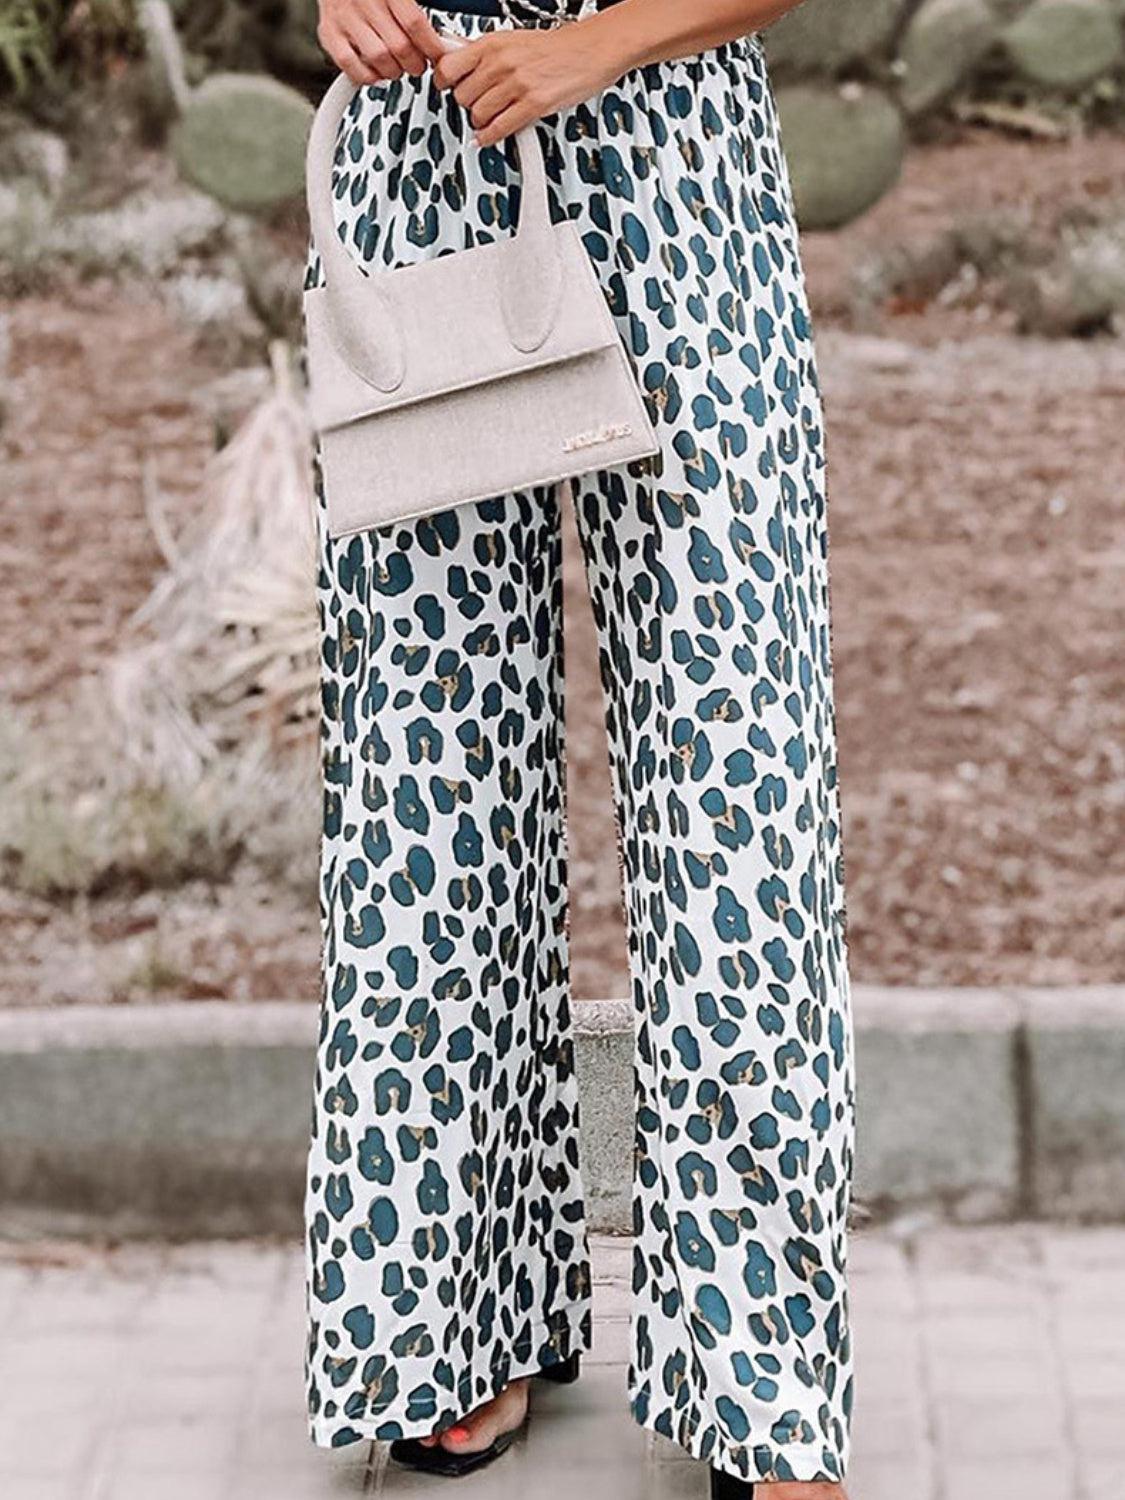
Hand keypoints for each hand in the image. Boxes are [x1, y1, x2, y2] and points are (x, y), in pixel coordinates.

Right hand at [317, 0, 445, 82]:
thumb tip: (440, 36)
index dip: (431, 47)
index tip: (438, 55)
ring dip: (394, 71)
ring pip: (379, 59)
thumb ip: (414, 9)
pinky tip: (375, 72)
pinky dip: (367, 76)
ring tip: (398, 66)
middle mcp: (364, 1)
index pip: (415, 25)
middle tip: (418, 63)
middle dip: (415, 63)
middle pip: (400, 47)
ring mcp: (345, 18)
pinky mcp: (329, 33)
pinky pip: (351, 66)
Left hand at [432, 23, 622, 145]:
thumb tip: (457, 61)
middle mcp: (501, 63)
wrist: (589, 50)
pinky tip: (487, 136)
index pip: (448, 66)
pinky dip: (488, 137)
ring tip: (490, 117)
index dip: (444, 81)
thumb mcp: (512, 40)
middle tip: (478, 103)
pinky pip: (498, 129)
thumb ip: (484, 53)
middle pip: (462, 96)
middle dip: (468, 104)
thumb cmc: (553, 47)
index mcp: (493, 43)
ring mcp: (517, 84)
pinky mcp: (533, 104)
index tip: (446, 87)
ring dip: (481, 121)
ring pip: (478, 114)